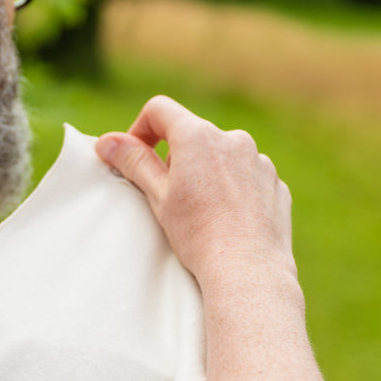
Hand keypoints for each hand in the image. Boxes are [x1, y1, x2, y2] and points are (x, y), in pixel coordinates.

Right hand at [95, 95, 295, 288]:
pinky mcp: (274, 183)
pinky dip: (232, 188)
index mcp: (198, 136)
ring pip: (221, 156)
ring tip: (201, 211)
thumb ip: (134, 161)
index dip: (140, 129)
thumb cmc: (199, 234)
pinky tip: (226, 218)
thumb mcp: (158, 196)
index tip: (136, 158)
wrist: (247, 270)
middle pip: (192, 134)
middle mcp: (233, 139)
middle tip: (168, 195)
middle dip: (175, 157)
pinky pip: (246, 175)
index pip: (159, 110)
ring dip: (206, 172)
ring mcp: (258, 161)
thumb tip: (107, 141)